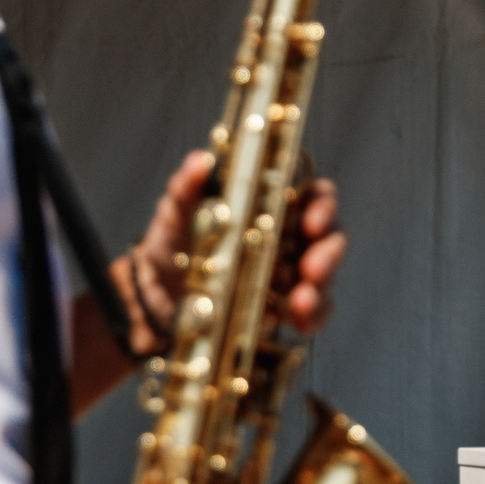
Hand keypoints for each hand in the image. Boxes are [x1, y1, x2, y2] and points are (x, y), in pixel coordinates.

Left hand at [114, 151, 348, 352]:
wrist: (156, 293)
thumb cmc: (173, 241)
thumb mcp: (176, 211)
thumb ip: (187, 186)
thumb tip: (199, 161)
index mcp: (273, 204)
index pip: (314, 195)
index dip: (323, 205)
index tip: (312, 223)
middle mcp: (290, 235)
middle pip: (329, 236)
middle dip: (327, 253)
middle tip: (312, 270)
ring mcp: (291, 272)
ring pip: (324, 275)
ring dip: (320, 289)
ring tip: (302, 302)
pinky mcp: (285, 307)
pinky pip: (313, 311)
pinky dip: (311, 317)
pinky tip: (299, 322)